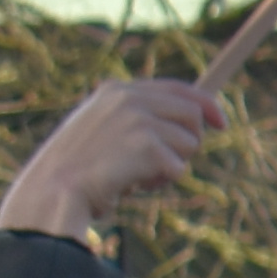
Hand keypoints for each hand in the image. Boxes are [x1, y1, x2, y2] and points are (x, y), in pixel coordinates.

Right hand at [0, 81, 225, 241]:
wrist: (55, 189)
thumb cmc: (79, 169)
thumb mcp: (104, 131)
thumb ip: (137, 120)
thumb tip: (190, 125)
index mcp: (117, 90)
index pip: (176, 88)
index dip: (204, 104)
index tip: (221, 122)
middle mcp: (129, 97)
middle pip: (193, 114)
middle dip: (188, 142)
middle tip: (161, 163)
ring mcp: (138, 119)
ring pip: (190, 143)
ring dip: (171, 166)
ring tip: (136, 174)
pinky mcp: (146, 145)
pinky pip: (178, 168)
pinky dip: (161, 182)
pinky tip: (132, 183)